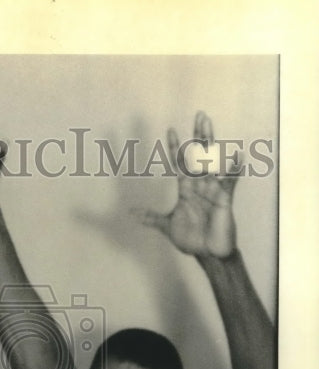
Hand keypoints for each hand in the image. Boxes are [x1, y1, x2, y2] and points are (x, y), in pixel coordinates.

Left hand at [137, 112, 239, 257]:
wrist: (207, 254)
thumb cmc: (192, 238)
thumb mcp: (167, 226)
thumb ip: (152, 217)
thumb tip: (132, 213)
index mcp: (187, 189)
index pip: (180, 163)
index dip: (176, 147)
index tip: (170, 130)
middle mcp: (200, 185)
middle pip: (198, 155)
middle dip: (198, 136)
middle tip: (199, 115)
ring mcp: (213, 190)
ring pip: (211, 162)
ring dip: (210, 143)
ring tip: (209, 125)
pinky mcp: (224, 199)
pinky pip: (229, 183)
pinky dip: (232, 171)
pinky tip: (235, 157)